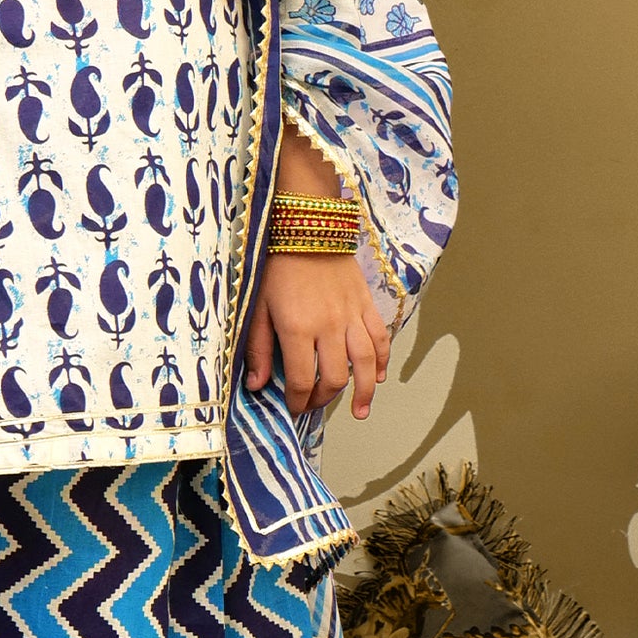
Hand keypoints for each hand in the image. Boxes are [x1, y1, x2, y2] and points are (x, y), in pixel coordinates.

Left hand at [243, 250, 390, 417]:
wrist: (308, 226)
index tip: (293, 407)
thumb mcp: (257, 308)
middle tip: (314, 405)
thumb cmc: (276, 266)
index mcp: (297, 329)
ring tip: (360, 411)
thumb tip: (256, 386)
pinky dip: (382, 361)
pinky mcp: (366, 303)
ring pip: (365, 364)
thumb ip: (258, 349)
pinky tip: (378, 376)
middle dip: (323, 399)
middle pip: (334, 378)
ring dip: (364, 392)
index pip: (301, 380)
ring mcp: (351, 315)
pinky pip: (380, 338)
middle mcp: (329, 326)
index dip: (297, 401)